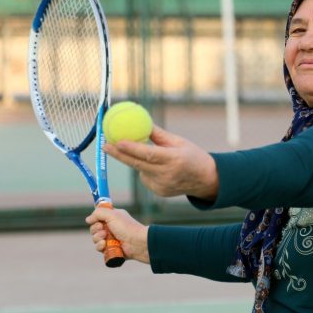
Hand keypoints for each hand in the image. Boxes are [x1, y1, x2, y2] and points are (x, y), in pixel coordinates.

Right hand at [86, 207, 149, 263]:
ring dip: (97, 238)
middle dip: (95, 229)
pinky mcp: (111, 248)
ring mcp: (111, 238)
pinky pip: (99, 248)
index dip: (95, 219)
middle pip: (94, 228)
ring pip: (95, 239)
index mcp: (113, 218)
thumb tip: (88, 219)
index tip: (98, 220)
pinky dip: (100, 246)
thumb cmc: (126, 227)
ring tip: (105, 237)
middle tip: (102, 229)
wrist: (137, 243)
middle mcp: (111, 227)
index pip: (98, 217)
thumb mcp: (112, 215)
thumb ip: (98, 213)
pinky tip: (104, 245)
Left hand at [103, 125, 218, 199]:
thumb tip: (139, 120)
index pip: (148, 154)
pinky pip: (145, 177)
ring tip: (156, 157)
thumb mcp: (179, 141)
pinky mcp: (159, 192)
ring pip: (140, 170)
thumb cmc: (193, 156)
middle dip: (118, 154)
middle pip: (137, 164)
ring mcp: (162, 186)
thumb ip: (157, 134)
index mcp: (174, 160)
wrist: (206, 180)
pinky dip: (146, 170)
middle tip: (105, 144)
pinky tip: (161, 169)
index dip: (131, 149)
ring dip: (139, 161)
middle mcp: (167, 174)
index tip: (116, 141)